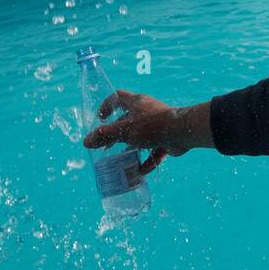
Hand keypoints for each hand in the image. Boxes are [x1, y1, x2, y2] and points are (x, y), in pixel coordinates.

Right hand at [82, 91, 212, 174]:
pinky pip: (154, 149)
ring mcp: (157, 124)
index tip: (100, 119)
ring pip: (141, 137)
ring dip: (132, 150)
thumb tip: (86, 142)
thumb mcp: (125, 130)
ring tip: (122, 162)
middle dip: (117, 135)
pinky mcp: (166, 137)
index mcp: (136, 102)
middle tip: (107, 147)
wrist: (182, 132)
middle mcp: (146, 111)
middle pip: (127, 120)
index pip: (117, 97)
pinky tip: (141, 172)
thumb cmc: (151, 126)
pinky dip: (148, 160)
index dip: (106, 106)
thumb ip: (105, 136)